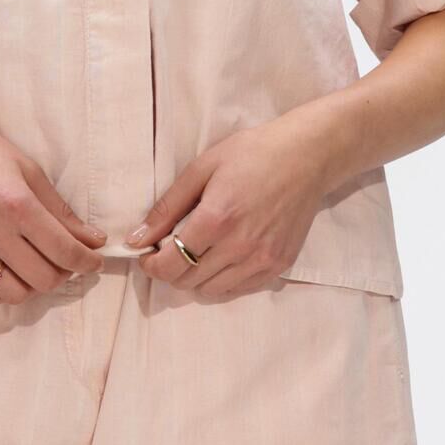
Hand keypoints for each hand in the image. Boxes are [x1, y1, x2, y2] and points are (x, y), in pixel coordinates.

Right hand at [0, 101, 105, 304]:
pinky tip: (9, 275)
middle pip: (44, 279)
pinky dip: (2, 292)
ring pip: (15, 293)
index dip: (88, 261)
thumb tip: (91, 238)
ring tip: (35, 267)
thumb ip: (60, 209)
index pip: (65, 251)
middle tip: (65, 259)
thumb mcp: (27, 169)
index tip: (95, 260)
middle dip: (64, 273)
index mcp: (17, 206)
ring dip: (34, 286)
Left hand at [130, 114, 334, 299]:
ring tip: (197, 253)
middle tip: (170, 250)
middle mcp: (240, 246)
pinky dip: (222, 280)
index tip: (147, 255)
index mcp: (217, 219)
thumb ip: (167, 207)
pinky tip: (222, 258)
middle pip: (187, 281)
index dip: (151, 265)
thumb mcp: (202, 169)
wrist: (307, 156)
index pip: (171, 264)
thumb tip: (136, 238)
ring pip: (211, 291)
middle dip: (170, 270)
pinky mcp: (278, 266)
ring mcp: (262, 259)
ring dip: (195, 277)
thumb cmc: (252, 154)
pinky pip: (238, 290)